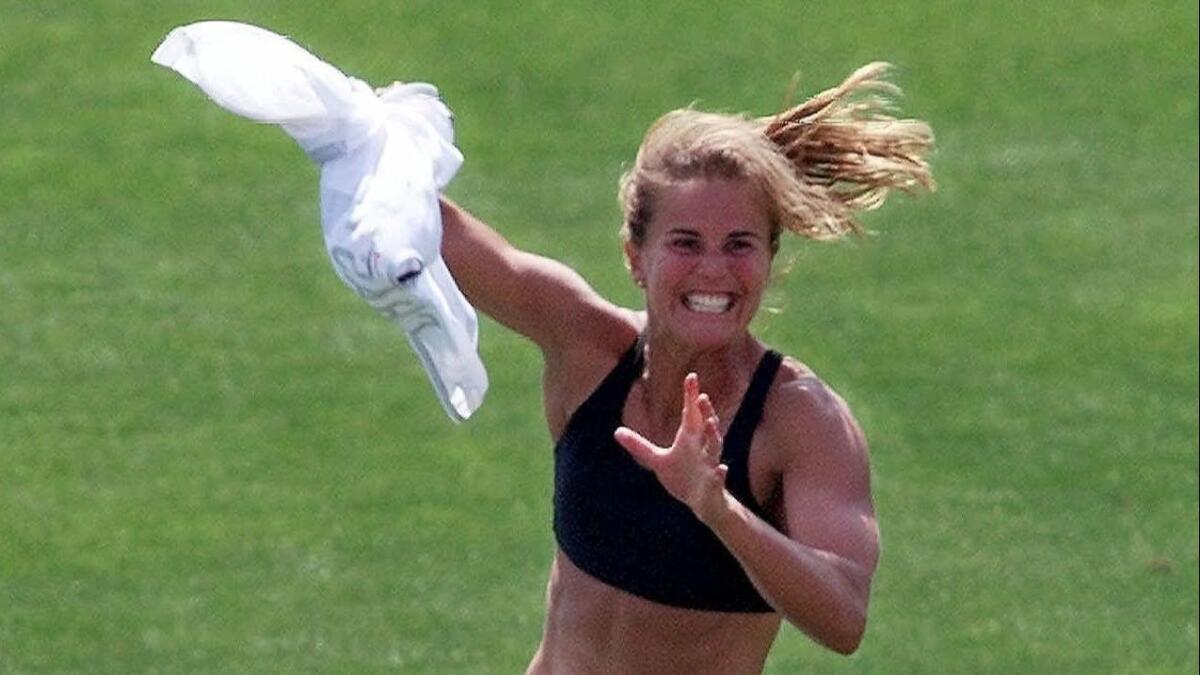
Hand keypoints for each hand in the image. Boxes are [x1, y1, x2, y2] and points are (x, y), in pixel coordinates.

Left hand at [615, 373, 728, 522]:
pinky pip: (718, 479)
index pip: (692, 414)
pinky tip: (722, 470)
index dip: (691, 396)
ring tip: (711, 422)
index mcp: (690, 440)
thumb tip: (616, 431)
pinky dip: (719, 474)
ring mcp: (710, 465)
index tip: (691, 376)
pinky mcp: (713, 485)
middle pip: (706, 427)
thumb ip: (639, 446)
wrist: (703, 503)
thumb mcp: (658, 461)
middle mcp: (703, 449)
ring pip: (715, 448)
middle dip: (706, 412)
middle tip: (702, 396)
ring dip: (714, 435)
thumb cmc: (683, 477)